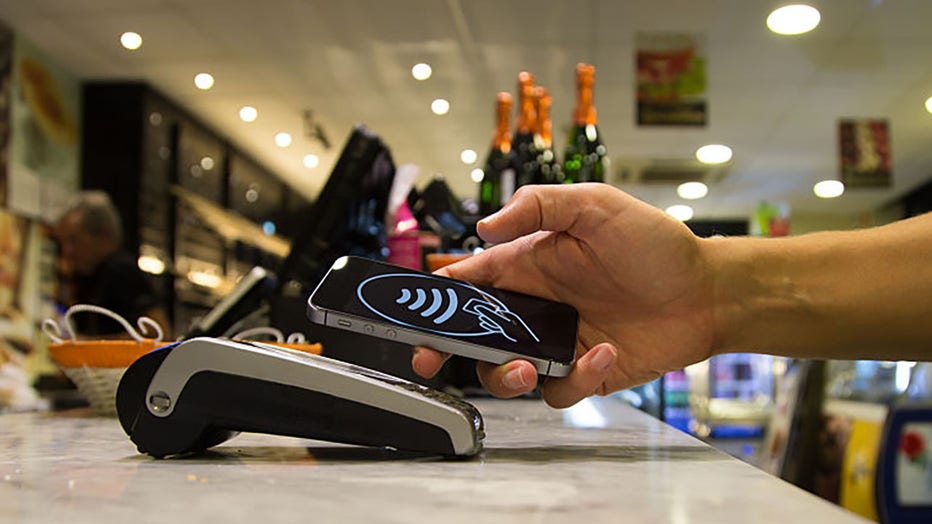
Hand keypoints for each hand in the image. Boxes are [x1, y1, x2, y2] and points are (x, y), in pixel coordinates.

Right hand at [412, 183, 716, 407]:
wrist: (707, 291)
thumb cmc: (654, 243)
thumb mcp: (596, 205)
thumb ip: (539, 206)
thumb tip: (485, 227)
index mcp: (527, 264)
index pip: (468, 283)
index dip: (435, 300)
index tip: (412, 316)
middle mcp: (536, 306)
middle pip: (474, 335)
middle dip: (444, 350)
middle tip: (430, 360)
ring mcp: (558, 341)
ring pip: (507, 371)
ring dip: (505, 376)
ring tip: (527, 367)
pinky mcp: (585, 371)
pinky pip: (559, 389)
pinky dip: (574, 379)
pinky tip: (602, 353)